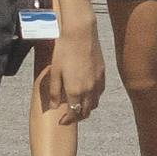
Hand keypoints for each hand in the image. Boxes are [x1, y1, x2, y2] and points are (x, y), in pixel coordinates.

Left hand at [46, 10, 106, 124]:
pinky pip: (100, 92)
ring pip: (95, 103)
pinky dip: (94, 97)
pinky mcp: (103, 73)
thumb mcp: (55, 72)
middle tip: (70, 116)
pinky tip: (88, 92)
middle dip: (78, 117)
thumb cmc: (64, 51)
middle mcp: (89, 89)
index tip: (62, 121)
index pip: (73, 113)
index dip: (67, 120)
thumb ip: (55, 92)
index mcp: (75, 90)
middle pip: (86, 111)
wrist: (81, 34)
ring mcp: (97, 81)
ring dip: (87, 108)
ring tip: (79, 105)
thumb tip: (54, 107)